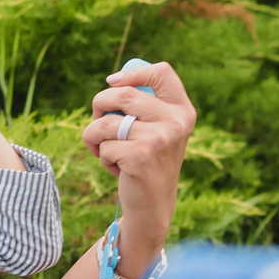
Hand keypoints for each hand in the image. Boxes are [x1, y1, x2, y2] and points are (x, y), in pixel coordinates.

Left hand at [82, 60, 195, 278]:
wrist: (152, 206)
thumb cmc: (147, 162)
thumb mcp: (156, 131)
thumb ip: (144, 106)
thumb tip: (113, 82)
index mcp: (183, 111)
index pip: (162, 72)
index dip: (132, 72)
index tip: (112, 83)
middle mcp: (175, 122)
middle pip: (122, 94)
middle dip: (98, 105)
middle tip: (98, 122)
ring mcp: (158, 139)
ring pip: (105, 122)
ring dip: (95, 136)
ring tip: (106, 150)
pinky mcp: (139, 156)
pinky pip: (103, 145)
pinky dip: (101, 157)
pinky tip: (117, 169)